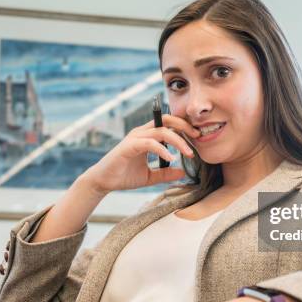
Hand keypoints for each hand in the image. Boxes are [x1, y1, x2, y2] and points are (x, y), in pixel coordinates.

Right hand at [81, 114, 200, 192]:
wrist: (103, 182)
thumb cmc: (124, 176)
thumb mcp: (150, 176)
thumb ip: (166, 173)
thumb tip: (183, 173)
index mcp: (147, 136)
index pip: (169, 124)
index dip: (184, 127)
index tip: (197, 138)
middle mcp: (142, 133)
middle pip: (167, 120)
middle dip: (185, 126)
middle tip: (198, 137)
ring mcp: (135, 137)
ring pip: (161, 131)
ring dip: (178, 141)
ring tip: (188, 153)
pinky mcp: (129, 146)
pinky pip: (150, 143)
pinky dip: (162, 150)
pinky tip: (171, 158)